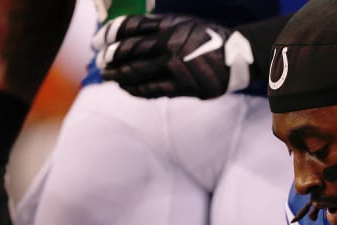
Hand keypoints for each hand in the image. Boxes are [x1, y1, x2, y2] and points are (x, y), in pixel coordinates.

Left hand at [92, 14, 253, 98]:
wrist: (239, 56)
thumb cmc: (209, 38)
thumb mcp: (183, 23)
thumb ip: (158, 27)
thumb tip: (130, 32)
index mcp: (168, 26)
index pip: (129, 28)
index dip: (109, 35)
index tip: (96, 42)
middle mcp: (170, 45)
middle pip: (129, 50)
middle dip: (110, 58)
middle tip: (99, 63)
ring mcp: (176, 66)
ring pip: (138, 72)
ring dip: (119, 76)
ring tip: (109, 77)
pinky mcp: (184, 86)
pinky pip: (153, 89)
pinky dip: (137, 90)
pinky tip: (127, 89)